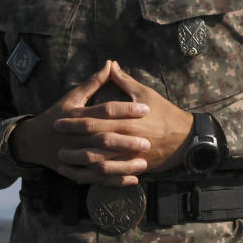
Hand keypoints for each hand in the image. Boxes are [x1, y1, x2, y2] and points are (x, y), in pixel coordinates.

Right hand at [10, 61, 150, 186]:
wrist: (33, 141)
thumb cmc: (56, 115)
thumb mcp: (72, 97)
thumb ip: (93, 82)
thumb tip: (110, 63)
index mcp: (77, 115)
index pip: (104, 110)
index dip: (126, 109)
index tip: (146, 109)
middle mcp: (76, 136)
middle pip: (104, 137)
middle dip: (127, 139)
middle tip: (149, 139)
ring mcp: (75, 156)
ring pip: (102, 161)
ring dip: (123, 163)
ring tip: (144, 161)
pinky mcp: (76, 171)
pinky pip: (98, 178)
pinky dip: (115, 181)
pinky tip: (133, 179)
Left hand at [54, 62, 193, 173]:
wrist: (188, 138)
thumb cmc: (165, 113)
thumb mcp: (145, 93)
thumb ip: (124, 81)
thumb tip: (110, 64)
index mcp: (126, 120)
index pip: (93, 120)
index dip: (74, 122)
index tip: (57, 121)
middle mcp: (126, 139)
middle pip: (93, 142)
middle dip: (72, 143)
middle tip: (55, 143)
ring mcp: (130, 156)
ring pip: (100, 162)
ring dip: (79, 162)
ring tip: (63, 160)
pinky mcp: (135, 168)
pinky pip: (112, 176)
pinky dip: (96, 177)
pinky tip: (82, 175)